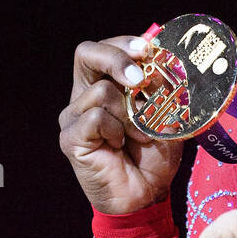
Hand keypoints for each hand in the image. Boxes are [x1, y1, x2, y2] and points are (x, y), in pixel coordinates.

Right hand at [59, 35, 183, 213]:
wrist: (147, 194)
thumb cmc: (155, 154)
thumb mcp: (166, 115)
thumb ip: (162, 89)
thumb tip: (167, 59)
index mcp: (105, 84)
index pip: (104, 48)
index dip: (124, 43)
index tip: (148, 48)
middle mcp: (84, 96)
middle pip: (86, 54)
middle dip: (117, 58)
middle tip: (140, 78)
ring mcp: (73, 116)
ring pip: (101, 90)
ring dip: (130, 113)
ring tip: (140, 135)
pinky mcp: (70, 138)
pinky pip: (95, 117)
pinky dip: (116, 129)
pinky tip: (120, 146)